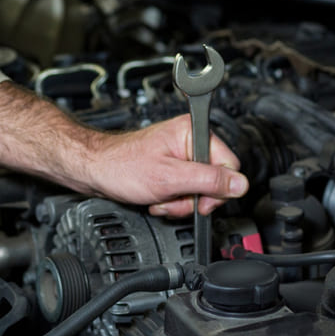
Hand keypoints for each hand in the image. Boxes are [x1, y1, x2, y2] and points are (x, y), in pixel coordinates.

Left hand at [84, 114, 246, 217]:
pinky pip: (184, 191)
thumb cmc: (121, 166)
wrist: (94, 171)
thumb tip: (240, 184)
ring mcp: (180, 155)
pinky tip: (156, 197)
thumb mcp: (170, 178)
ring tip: (159, 197)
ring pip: (198, 190)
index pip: (229, 165)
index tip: (199, 200)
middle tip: (173, 198)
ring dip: (179, 202)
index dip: (217, 189)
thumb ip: (208, 180)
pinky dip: (171, 200)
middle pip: (214, 181)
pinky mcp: (171, 169)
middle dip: (193, 198)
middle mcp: (189, 141)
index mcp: (192, 132)